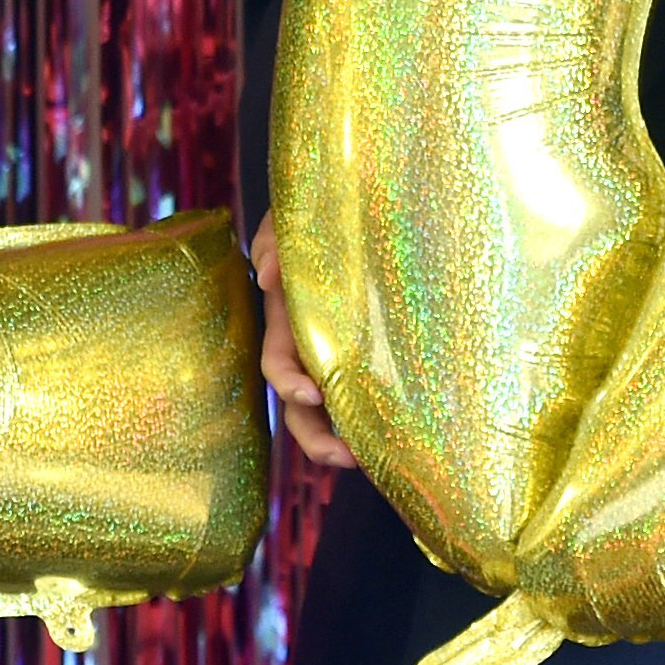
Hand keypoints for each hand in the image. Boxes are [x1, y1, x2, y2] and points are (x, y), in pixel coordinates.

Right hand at [251, 213, 355, 471]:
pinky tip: (395, 437)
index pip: (276, 361)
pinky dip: (371, 421)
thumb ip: (276, 240)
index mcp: (287, 318)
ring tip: (365, 460)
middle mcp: (306, 346)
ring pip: (328, 411)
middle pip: (298, 404)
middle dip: (314, 435)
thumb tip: (268, 274)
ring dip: (339, 440)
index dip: (287, 381)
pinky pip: (362, 395)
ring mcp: (335, 354)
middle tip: (345, 455)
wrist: (359, 204)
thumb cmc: (319, 212)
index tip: (312, 393)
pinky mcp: (367, 356)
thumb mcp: (290, 218)